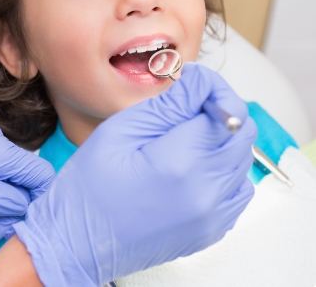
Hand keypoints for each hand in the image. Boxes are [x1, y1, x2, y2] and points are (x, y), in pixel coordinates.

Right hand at [13, 63, 256, 286]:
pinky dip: (222, 168)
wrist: (78, 241)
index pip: (227, 110)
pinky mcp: (211, 230)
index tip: (193, 84)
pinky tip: (192, 164)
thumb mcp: (121, 130)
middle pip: (243, 133)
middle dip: (220, 109)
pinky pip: (237, 188)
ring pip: (243, 159)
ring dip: (222, 138)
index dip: (212, 89)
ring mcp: (212, 217)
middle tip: (186, 106)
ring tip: (184, 137)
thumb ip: (168, 104)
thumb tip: (200, 81)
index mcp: (180, 163)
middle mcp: (206, 193)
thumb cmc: (89, 186)